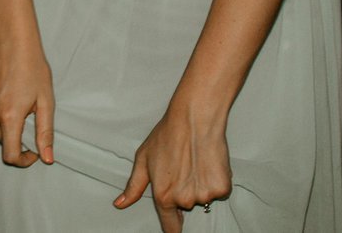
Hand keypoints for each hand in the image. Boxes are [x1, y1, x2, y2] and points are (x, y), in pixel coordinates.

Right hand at [0, 33, 56, 166]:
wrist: (13, 40)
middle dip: (17, 138)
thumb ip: (45, 133)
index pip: (10, 155)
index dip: (24, 159)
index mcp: (9, 117)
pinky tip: (7, 92)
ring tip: (19, 101)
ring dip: (7, 122)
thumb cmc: (33, 68)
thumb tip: (46, 158)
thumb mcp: (46, 102)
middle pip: (2, 140)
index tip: (34, 151)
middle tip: (31, 119)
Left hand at [117, 101, 231, 228]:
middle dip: (184, 190)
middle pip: (186, 205)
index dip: (172, 228)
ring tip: (194, 161)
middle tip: (182, 167)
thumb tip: (120, 203)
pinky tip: (207, 162)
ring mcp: (204, 195)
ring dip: (201, 184)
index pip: (169, 224)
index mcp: (163, 195)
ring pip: (203, 197)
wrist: (194, 119)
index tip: (173, 230)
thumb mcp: (143, 159)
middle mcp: (183, 199)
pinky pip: (219, 190)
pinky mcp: (221, 187)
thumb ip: (133, 186)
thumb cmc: (167, 135)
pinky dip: (216, 180)